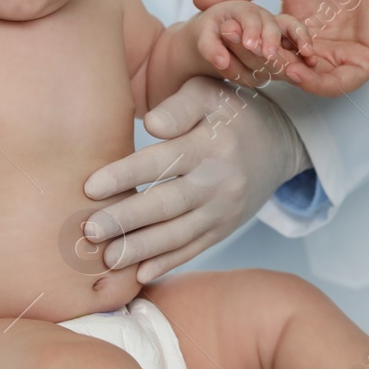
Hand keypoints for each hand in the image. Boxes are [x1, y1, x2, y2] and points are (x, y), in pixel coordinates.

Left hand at [82, 77, 309, 281]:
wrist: (279, 144)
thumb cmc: (229, 113)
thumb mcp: (209, 94)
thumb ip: (178, 107)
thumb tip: (151, 124)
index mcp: (211, 143)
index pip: (162, 161)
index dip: (125, 175)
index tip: (89, 187)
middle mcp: (219, 181)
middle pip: (167, 204)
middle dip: (126, 220)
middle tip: (90, 230)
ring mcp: (223, 210)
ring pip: (178, 234)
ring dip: (141, 249)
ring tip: (107, 258)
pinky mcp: (224, 228)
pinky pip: (194, 248)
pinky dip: (168, 263)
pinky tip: (140, 274)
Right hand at [192, 0, 368, 97]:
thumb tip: (197, 0)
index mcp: (298, 30)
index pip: (270, 50)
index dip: (251, 50)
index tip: (230, 43)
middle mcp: (318, 48)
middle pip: (287, 68)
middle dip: (268, 66)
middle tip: (248, 59)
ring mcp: (342, 57)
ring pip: (310, 80)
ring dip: (290, 78)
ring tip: (272, 68)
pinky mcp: (365, 61)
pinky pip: (339, 83)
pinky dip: (318, 84)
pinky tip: (300, 73)